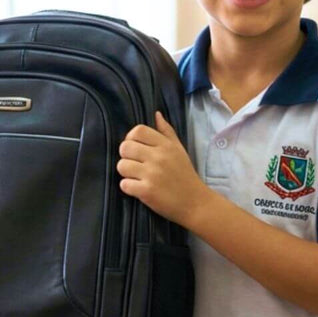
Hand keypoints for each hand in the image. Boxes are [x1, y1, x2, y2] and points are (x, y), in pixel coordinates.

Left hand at [117, 112, 207, 226]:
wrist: (195, 203)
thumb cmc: (185, 175)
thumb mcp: (179, 150)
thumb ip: (166, 131)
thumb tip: (156, 114)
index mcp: (166, 146)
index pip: (137, 131)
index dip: (131, 138)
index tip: (136, 148)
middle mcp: (158, 157)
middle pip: (125, 147)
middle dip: (126, 156)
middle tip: (135, 164)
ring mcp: (152, 174)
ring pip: (122, 166)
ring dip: (126, 173)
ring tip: (137, 177)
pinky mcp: (147, 191)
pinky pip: (124, 184)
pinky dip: (128, 187)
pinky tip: (138, 188)